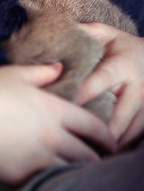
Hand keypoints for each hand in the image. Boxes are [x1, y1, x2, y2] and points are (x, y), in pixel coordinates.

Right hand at [0, 63, 113, 185]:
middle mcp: (52, 137)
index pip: (93, 127)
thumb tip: (59, 68)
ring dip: (74, 171)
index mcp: (55, 110)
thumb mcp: (15, 74)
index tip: (110, 142)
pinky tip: (46, 176)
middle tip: (95, 159)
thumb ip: (42, 72)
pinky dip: (47, 179)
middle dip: (95, 158)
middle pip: (87, 155)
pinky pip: (42, 181)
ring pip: (68, 172)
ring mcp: (37, 159)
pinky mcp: (20, 175)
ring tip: (74, 170)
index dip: (106, 137)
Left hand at [76, 22, 143, 147]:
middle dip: (99, 133)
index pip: (99, 82)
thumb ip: (83, 33)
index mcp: (121, 66)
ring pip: (130, 132)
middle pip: (118, 117)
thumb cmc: (122, 45)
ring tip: (88, 158)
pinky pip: (137, 137)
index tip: (66, 107)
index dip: (82, 95)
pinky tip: (104, 156)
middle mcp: (136, 89)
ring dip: (110, 145)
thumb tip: (55, 34)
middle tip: (77, 145)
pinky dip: (122, 147)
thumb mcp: (105, 33)